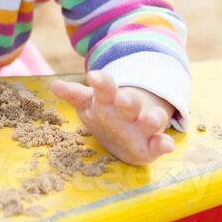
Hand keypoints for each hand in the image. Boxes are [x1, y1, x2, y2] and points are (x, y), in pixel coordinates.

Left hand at [50, 71, 176, 165]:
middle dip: (128, 100)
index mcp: (110, 99)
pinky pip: (160, 144)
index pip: (105, 87)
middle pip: (130, 102)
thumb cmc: (105, 115)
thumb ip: (75, 95)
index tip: (92, 76)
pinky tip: (167, 145)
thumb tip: (54, 85)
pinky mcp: (152, 145)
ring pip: (151, 119)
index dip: (101, 82)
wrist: (124, 138)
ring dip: (152, 119)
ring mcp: (142, 126)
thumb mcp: (89, 104)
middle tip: (123, 99)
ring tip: (151, 119)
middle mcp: (129, 110)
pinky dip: (164, 144)